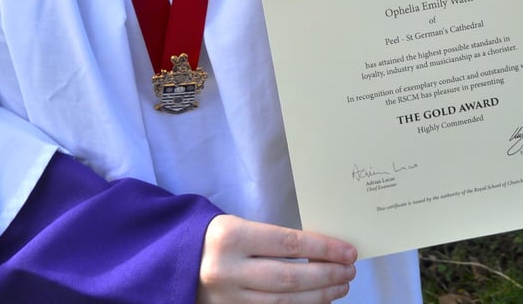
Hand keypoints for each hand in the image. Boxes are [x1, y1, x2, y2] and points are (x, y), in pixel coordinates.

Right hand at [197, 214, 356, 302]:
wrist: (172, 262)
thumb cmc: (211, 238)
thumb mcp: (235, 226)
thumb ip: (270, 238)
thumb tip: (317, 249)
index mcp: (230, 237)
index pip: (287, 243)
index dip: (322, 248)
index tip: (348, 250)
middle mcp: (229, 270)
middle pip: (290, 278)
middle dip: (326, 275)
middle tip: (350, 270)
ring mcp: (230, 298)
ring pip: (285, 302)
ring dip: (319, 296)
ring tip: (342, 285)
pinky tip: (319, 302)